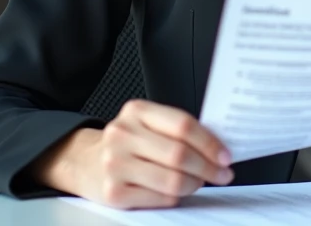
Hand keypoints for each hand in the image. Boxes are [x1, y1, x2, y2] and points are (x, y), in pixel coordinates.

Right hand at [33, 99, 233, 208]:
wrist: (85, 161)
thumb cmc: (127, 143)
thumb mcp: (147, 124)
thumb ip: (177, 130)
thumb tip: (218, 148)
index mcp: (136, 111)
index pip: (183, 125)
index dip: (209, 142)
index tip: (226, 155)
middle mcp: (122, 135)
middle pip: (179, 154)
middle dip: (208, 167)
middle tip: (222, 173)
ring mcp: (115, 165)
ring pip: (172, 180)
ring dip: (195, 184)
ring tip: (200, 182)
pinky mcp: (113, 193)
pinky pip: (159, 198)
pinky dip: (176, 197)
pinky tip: (177, 192)